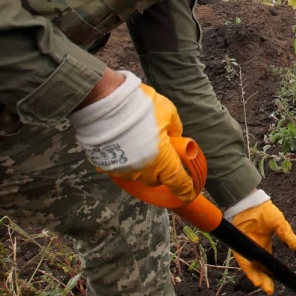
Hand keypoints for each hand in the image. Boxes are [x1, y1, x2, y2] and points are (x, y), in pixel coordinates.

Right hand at [69, 70, 196, 203]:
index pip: (178, 183)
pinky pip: (121, 166)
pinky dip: (126, 158)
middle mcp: (144, 171)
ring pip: (138, 173)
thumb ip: (174, 129)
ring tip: (140, 143)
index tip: (189, 193)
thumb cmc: (141, 107)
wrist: (105, 103)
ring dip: (143, 164)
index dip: (185, 190)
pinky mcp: (107, 165)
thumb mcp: (168, 113)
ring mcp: (124, 170)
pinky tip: (125, 143)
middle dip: (162, 170)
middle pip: (157, 179)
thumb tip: (175, 137)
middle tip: (163, 153)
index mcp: (163, 160)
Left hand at [228, 191, 295, 294]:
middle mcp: (255, 250)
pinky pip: (244, 263)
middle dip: (265, 280)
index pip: (268, 263)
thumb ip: (286, 235)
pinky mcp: (239, 249)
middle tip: (271, 290)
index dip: (272, 272)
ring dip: (258, 279)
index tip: (280, 279)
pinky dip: (250, 271)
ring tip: (266, 288)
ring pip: (252, 268)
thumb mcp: (279, 224)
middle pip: (260, 269)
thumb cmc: (263, 211)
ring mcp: (247, 250)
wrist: (249, 203)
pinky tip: (256, 280)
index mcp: (264, 245)